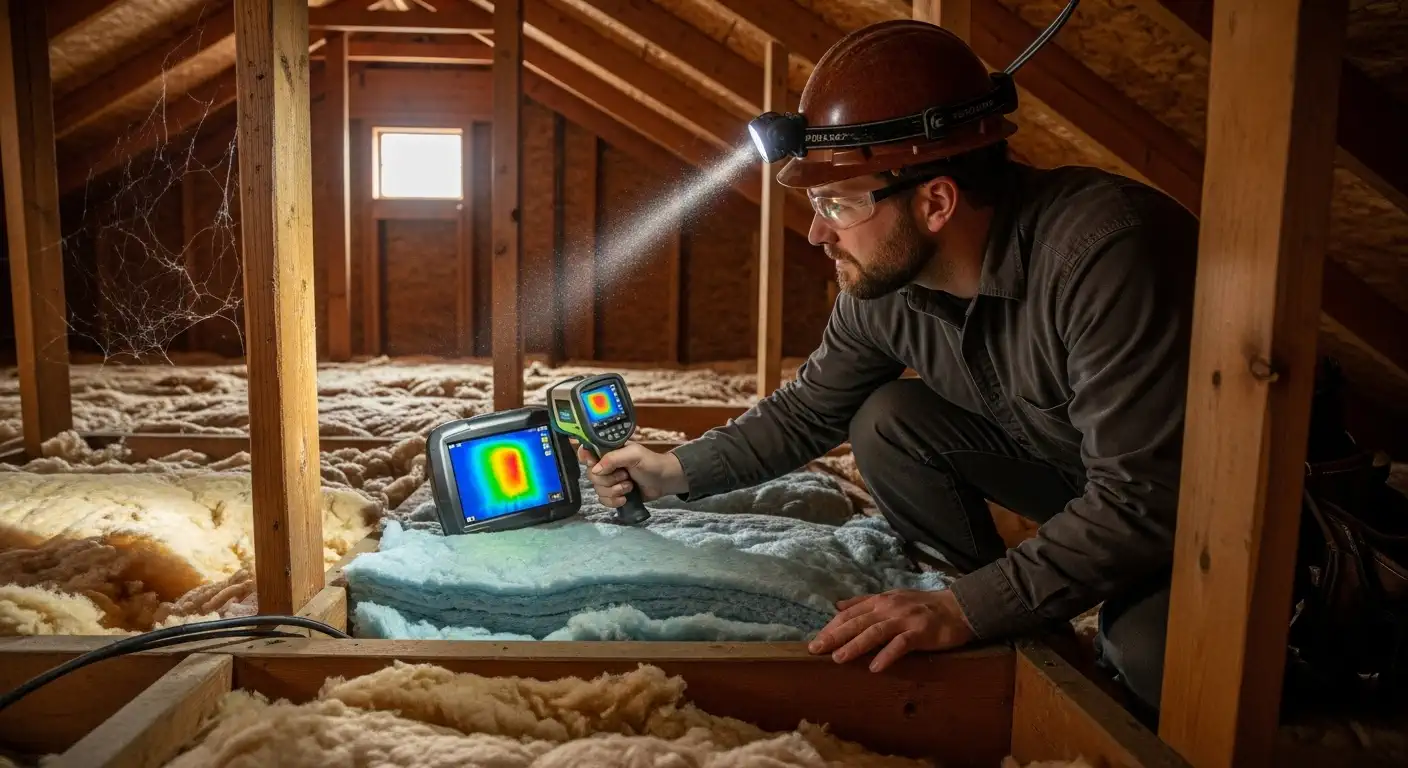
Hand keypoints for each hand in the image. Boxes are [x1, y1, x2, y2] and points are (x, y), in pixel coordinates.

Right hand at [577, 442, 686, 507]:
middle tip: (625, 476)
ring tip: (629, 486)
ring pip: (597, 489)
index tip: (594, 464)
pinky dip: (613, 501)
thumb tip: (595, 469)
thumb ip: (613, 458)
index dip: (586, 459)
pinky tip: (625, 498)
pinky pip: (603, 500)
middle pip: (592, 475)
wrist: (664, 481)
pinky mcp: (613, 494)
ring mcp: (609, 481)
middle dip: (609, 479)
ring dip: (614, 491)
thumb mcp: (634, 455)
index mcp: (608, 451)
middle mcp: (605, 465)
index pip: (586, 452)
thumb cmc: (651, 463)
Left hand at [808, 589, 974, 671]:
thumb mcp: (891, 598)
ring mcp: (905, 620)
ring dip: (855, 645)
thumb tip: (837, 605)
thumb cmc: (922, 605)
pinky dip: (887, 655)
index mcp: (880, 601)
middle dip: (834, 635)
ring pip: (875, 632)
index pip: (850, 613)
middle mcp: (889, 608)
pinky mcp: (920, 633)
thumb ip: (864, 602)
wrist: (957, 607)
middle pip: (857, 622)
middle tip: (816, 649)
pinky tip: (875, 667)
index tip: (816, 639)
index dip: (832, 626)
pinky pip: (901, 645)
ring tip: (838, 658)